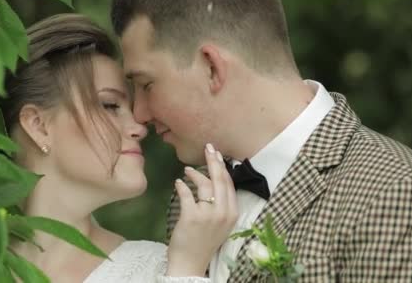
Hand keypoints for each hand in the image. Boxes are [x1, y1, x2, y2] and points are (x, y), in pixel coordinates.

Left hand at [166, 143, 238, 276]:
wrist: (190, 263)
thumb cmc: (203, 241)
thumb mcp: (220, 223)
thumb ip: (221, 204)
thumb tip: (215, 180)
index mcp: (233, 213)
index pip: (229, 184)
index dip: (223, 167)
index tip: (217, 154)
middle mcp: (223, 213)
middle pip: (219, 180)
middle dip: (214, 161)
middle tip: (208, 147)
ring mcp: (208, 215)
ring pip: (204, 184)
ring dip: (195, 174)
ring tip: (187, 170)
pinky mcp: (192, 216)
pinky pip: (186, 194)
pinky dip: (181, 186)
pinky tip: (178, 183)